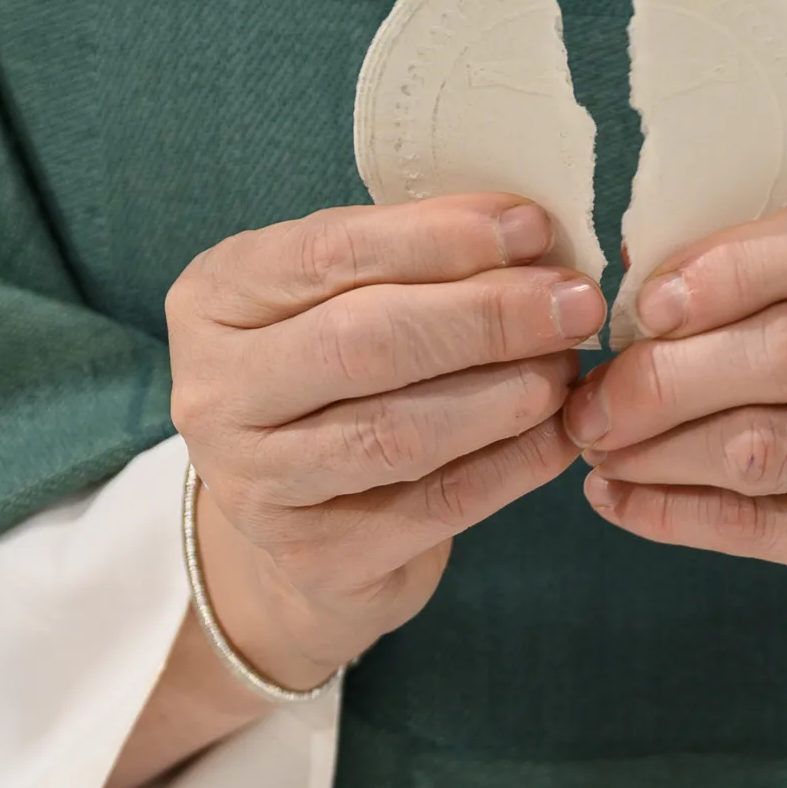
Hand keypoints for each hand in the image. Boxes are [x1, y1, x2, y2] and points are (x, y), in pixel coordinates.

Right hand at [168, 194, 603, 686]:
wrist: (298, 537)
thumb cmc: (331, 390)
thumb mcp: (338, 305)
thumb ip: (408, 264)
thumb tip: (529, 235)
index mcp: (213, 300)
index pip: (327, 253)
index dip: (438, 239)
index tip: (530, 228)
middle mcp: (215, 393)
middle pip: (363, 342)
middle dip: (484, 317)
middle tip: (573, 304)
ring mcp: (257, 485)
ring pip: (398, 431)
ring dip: (502, 394)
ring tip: (566, 368)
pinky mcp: (317, 559)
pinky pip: (436, 505)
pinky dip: (511, 465)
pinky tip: (560, 435)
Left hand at [565, 191, 786, 787]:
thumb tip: (640, 284)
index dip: (736, 263)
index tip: (647, 301)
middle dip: (674, 371)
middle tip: (594, 395)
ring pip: (773, 445)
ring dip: (661, 447)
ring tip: (597, 446)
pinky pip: (768, 526)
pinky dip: (677, 513)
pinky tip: (622, 502)